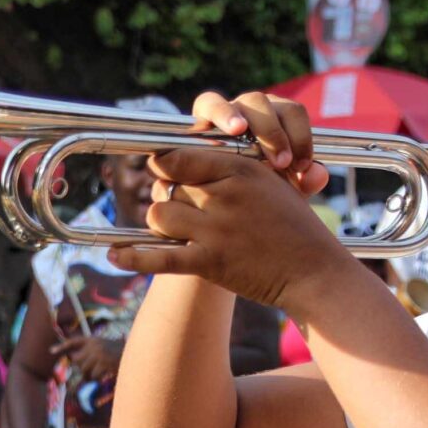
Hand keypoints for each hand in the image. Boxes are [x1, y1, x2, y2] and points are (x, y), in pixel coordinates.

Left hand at [57, 334, 122, 378]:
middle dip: (81, 368)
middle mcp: (94, 345)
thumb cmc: (118, 352)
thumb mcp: (103, 346)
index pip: (74, 342)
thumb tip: (74, 360)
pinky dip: (97, 378)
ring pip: (84, 369)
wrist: (135, 354)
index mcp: (93, 339)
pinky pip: (93, 375)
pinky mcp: (103, 364)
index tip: (51, 351)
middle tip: (89, 372)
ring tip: (96, 375)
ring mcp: (98, 354)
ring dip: (88, 375)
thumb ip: (90, 351)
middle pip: (77, 360)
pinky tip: (104, 375)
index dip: (62, 346)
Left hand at [105, 92, 363, 316]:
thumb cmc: (289, 225)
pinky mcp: (210, 262)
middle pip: (168, 185)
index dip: (166, 164)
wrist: (313, 271)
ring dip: (162, 225)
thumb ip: (230, 168)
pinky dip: (135, 258)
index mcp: (240, 169)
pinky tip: (114, 256)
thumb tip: (185, 156)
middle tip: (186, 209)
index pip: (180, 156)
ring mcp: (216, 229)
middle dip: (171, 197)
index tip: (162, 168)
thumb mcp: (268, 183)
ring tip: (180, 232)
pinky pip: (160, 257)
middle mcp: (225, 194)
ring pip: (158, 215)